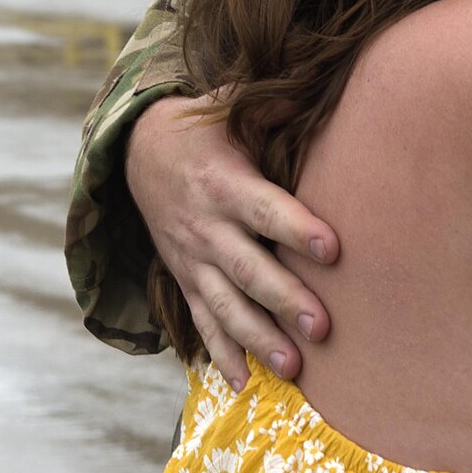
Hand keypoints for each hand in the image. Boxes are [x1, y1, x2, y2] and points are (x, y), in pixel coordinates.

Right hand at [128, 93, 337, 387]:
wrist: (137, 152)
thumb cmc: (207, 128)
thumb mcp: (232, 107)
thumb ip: (274, 104)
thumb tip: (323, 86)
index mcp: (224, 184)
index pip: (266, 209)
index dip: (298, 228)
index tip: (334, 250)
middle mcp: (206, 228)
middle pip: (248, 269)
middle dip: (284, 300)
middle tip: (323, 327)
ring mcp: (192, 260)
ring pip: (226, 306)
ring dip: (259, 340)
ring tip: (294, 369)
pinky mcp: (186, 280)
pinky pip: (202, 323)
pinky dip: (220, 356)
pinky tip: (242, 386)